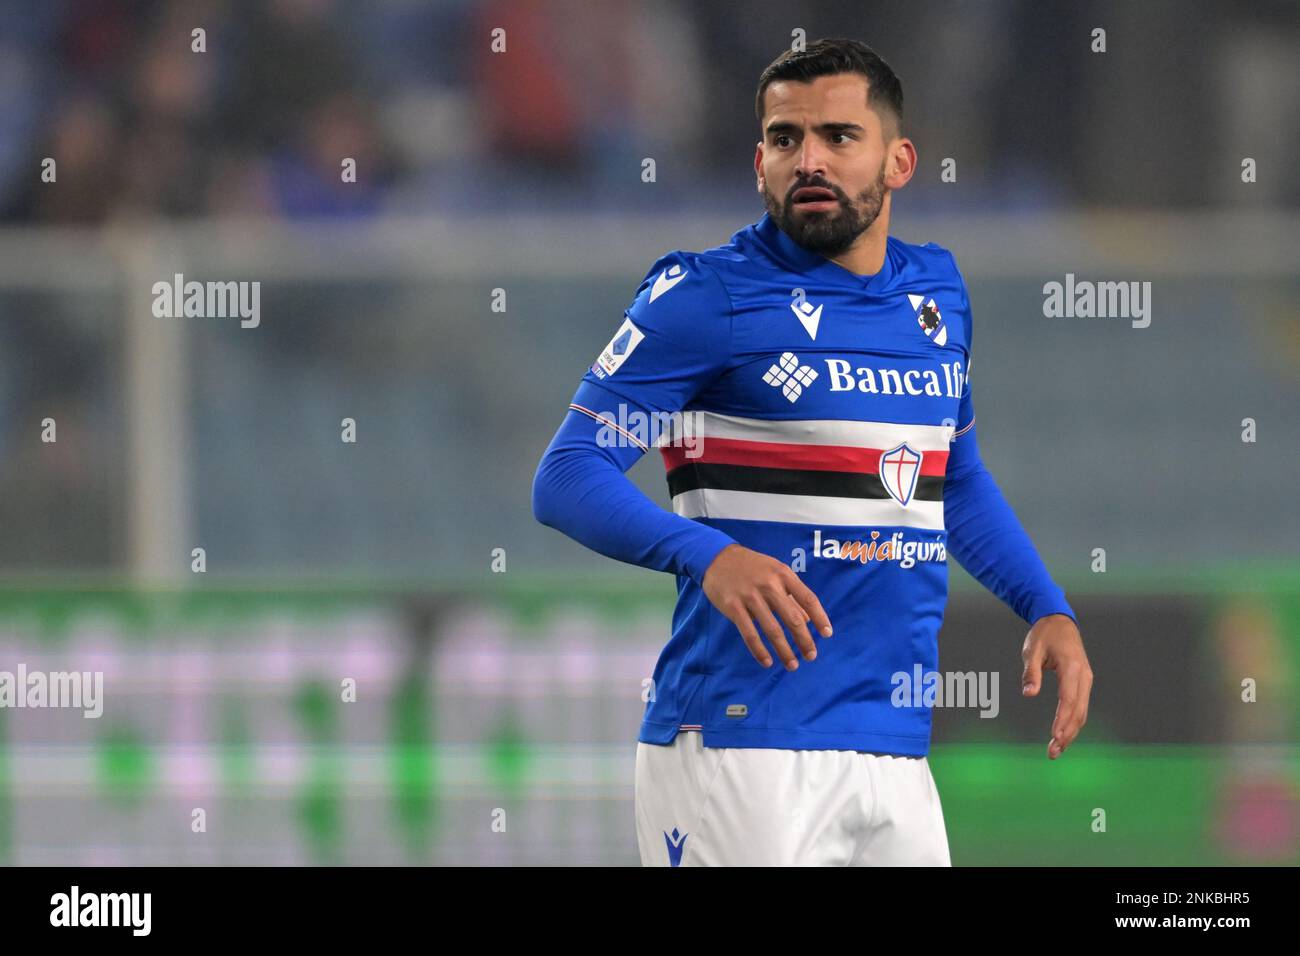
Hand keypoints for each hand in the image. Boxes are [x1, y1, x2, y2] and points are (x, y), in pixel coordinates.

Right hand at [701, 544, 832, 669]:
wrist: (717, 557)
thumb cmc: (752, 566)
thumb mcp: (775, 572)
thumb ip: (792, 595)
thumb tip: (809, 620)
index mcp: (783, 575)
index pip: (808, 599)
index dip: (820, 618)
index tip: (827, 634)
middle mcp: (769, 585)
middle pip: (793, 618)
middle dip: (804, 640)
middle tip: (811, 656)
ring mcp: (750, 596)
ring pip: (772, 630)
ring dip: (784, 651)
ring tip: (792, 665)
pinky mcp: (733, 607)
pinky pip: (749, 633)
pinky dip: (759, 650)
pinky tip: (767, 662)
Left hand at [1021, 613, 1092, 758]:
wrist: (1059, 621)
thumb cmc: (1044, 635)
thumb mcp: (1032, 650)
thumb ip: (1031, 672)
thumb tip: (1028, 694)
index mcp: (1071, 667)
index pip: (1068, 699)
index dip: (1062, 720)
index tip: (1055, 737)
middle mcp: (1084, 676)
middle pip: (1078, 711)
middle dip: (1067, 733)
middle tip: (1053, 752)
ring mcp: (1086, 680)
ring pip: (1082, 712)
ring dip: (1071, 732)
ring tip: (1056, 750)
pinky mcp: (1083, 683)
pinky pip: (1080, 706)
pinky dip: (1073, 723)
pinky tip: (1063, 735)